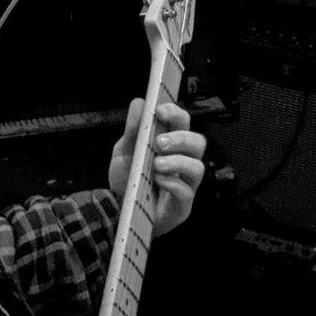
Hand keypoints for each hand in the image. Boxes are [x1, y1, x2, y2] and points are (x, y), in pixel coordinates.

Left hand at [108, 99, 206, 237]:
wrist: (118, 213)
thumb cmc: (127, 180)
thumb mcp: (123, 153)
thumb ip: (132, 130)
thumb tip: (140, 102)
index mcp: (171, 143)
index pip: (182, 122)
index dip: (175, 113)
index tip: (160, 110)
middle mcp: (183, 160)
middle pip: (197, 142)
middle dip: (181, 138)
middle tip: (160, 142)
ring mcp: (185, 183)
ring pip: (197, 167)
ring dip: (177, 162)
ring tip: (157, 164)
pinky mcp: (182, 205)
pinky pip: (187, 191)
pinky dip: (172, 183)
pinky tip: (157, 181)